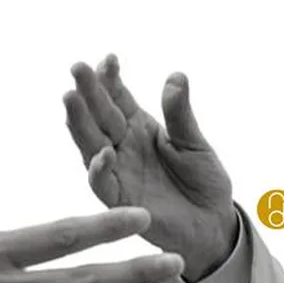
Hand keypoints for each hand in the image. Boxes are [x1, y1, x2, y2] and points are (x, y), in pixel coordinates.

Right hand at [63, 55, 237, 282]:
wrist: (212, 224)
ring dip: (80, 123)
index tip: (109, 58)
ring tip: (71, 98)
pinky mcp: (120, 201)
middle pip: (100, 116)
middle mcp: (122, 147)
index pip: (118, 98)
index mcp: (139, 127)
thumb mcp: (195, 143)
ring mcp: (118, 172)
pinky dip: (100, 169)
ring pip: (91, 145)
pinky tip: (103, 153)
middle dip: (88, 92)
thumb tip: (176, 76)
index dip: (111, 79)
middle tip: (77, 67)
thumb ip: (181, 114)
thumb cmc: (203, 181)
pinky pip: (103, 185)